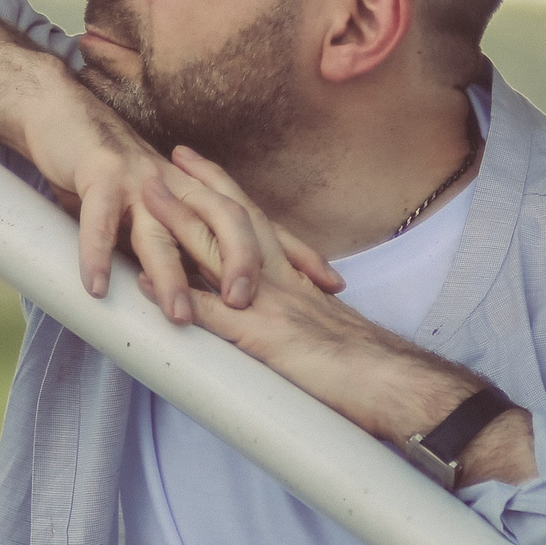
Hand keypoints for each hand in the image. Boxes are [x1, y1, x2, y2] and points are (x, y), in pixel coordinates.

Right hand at [14, 72, 340, 322]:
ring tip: (179, 315)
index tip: (331, 284)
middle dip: (239, 261)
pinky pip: (98, 220)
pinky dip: (94, 253)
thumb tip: (222, 290)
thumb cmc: (119, 171)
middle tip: (246, 305)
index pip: (258, 224)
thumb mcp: (163, 207)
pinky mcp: (96, 176)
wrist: (66, 115)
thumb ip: (190, 242)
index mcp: (200, 193)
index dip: (295, 252)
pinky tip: (97, 286)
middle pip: (222, 221)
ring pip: (160, 231)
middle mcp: (179, 186)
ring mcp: (139, 179)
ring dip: (169, 275)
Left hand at [147, 149, 535, 485]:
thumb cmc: (374, 374)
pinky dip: (178, 295)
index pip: (256, 224)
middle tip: (166, 156)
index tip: (198, 164)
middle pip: (235, 220)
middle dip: (199, 186)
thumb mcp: (328, 339)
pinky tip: (145, 286)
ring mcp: (272, 306)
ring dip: (181, 219)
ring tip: (147, 192)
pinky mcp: (265, 339)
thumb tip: (283, 327)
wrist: (399, 387)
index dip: (226, 191)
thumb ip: (300, 324)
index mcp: (295, 283)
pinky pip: (212, 314)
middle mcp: (282, 283)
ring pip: (220, 249)